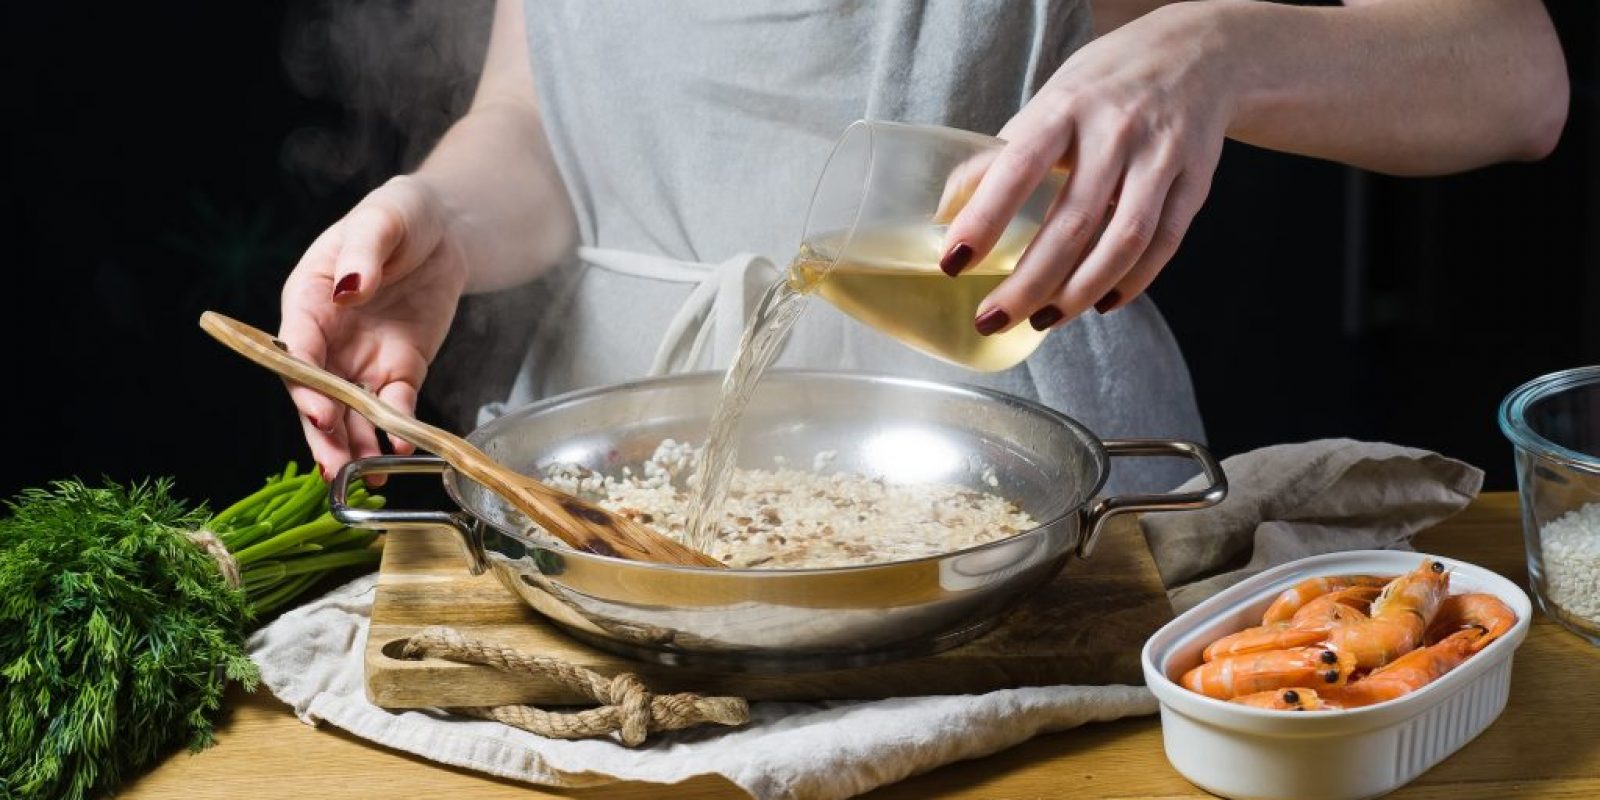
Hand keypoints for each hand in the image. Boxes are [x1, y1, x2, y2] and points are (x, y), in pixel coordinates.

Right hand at [278, 175, 469, 478]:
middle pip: (316, 393)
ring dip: (355, 444)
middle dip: (324, 432)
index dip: (304, 381)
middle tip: (336, 465)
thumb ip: (363, 254)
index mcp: (308, 299)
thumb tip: (350, 286)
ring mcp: (362, 358)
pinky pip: (394, 406)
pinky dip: (396, 428)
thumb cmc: (399, 215)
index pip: (296, 347)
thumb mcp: (382, 219)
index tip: (318, 410)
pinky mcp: (399, 370)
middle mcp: (328, 338)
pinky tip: (400, 447)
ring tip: (365, 475)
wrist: (443, 230)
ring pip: (350, 412)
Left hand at [941, 2, 1231, 332]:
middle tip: (993, 319)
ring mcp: (1161, 157)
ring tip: (1043, 320)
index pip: (1018, 168)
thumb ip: (1003, 154)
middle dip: (1027, 283)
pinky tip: (1098, 303)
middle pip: (1072, 222)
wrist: (1196, 54)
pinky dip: (1130, 283)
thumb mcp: (1048, 102)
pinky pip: (1163, 245)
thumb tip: (946, 210)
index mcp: (1066, 107)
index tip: (954, 263)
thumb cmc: (1104, 86)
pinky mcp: (1196, 182)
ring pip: (1122, 242)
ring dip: (1078, 293)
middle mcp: (1116, 131)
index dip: (984, 219)